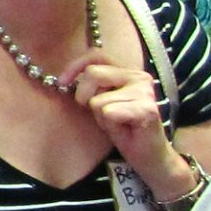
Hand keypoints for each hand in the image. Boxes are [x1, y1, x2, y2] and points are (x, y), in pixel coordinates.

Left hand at [66, 57, 172, 187]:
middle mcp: (140, 76)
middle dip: (85, 96)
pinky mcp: (147, 109)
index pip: (97, 55)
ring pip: (97, 99)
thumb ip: (91, 86)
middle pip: (92, 74)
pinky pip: (108, 112)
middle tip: (100, 113)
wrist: (148, 155)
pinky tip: (125, 130)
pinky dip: (110, 125)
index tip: (62, 83)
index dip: (75, 66)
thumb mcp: (101, 102)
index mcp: (129, 71)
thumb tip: (65, 79)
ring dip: (101, 116)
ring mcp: (145, 92)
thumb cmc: (123, 128)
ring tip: (117, 123)